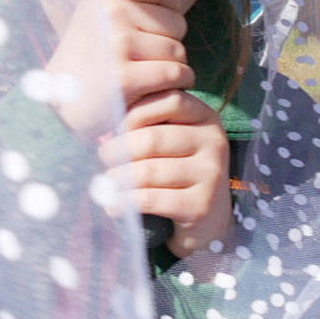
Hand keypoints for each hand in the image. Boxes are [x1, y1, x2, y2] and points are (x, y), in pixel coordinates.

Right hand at [44, 0, 191, 132]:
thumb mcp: (100, 11)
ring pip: (179, 51)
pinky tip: (152, 89)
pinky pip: (176, 73)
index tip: (152, 24)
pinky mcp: (126, 76)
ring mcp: (118, 43)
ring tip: (143, 74)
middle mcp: (111, 12)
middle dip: (168, 43)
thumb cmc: (89, 56)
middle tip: (139, 58)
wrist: (62, 104)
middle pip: (178, 22)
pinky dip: (174, 85)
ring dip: (172, 68)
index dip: (168, 5)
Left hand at [99, 89, 231, 257]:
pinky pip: (151, 199)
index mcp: (206, 117)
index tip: (118, 129)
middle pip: (152, 138)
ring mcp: (211, 174)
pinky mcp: (201, 205)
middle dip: (119, 150)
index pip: (170, 101)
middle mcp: (214, 142)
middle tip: (105, 159)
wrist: (209, 218)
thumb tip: (106, 129)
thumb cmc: (179, 171)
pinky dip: (126, 202)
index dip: (136, 113)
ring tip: (106, 184)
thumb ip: (149, 125)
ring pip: (148, 171)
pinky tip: (114, 205)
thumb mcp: (173, 140)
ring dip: (118, 179)